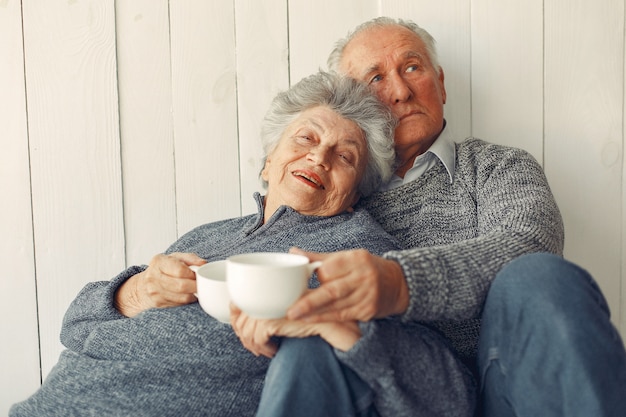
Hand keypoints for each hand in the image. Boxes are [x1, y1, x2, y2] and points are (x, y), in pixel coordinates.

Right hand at [115, 252, 205, 316]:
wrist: (145, 284)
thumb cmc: (164, 268)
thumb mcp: (176, 258)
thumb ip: (191, 258)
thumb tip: (203, 264)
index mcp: (159, 262)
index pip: (180, 270)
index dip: (192, 274)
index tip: (197, 275)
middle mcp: (153, 277)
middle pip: (181, 286)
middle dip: (195, 286)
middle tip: (201, 285)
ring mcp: (154, 292)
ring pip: (182, 298)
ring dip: (193, 295)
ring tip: (195, 289)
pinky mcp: (158, 303)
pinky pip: (179, 304)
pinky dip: (187, 300)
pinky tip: (188, 295)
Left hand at [230, 304, 361, 357]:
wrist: (328, 322)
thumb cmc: (307, 316)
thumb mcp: (282, 313)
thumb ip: (264, 312)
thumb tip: (242, 325)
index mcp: (265, 290)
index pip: (236, 304)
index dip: (234, 319)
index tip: (241, 331)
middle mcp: (265, 296)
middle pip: (240, 321)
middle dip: (245, 339)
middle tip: (256, 346)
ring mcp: (269, 306)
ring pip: (248, 332)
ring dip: (255, 346)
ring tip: (267, 350)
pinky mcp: (274, 319)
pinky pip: (258, 338)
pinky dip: (264, 348)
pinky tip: (274, 350)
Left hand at [286, 248, 408, 321]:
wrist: (397, 284)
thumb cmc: (365, 268)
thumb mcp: (347, 257)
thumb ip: (319, 257)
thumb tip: (293, 252)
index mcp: (356, 259)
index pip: (330, 268)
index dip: (316, 276)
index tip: (303, 280)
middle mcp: (363, 276)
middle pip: (332, 290)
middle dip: (309, 302)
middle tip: (290, 310)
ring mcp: (367, 295)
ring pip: (336, 306)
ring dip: (314, 313)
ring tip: (295, 316)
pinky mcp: (368, 310)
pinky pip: (343, 315)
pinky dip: (325, 318)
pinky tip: (310, 319)